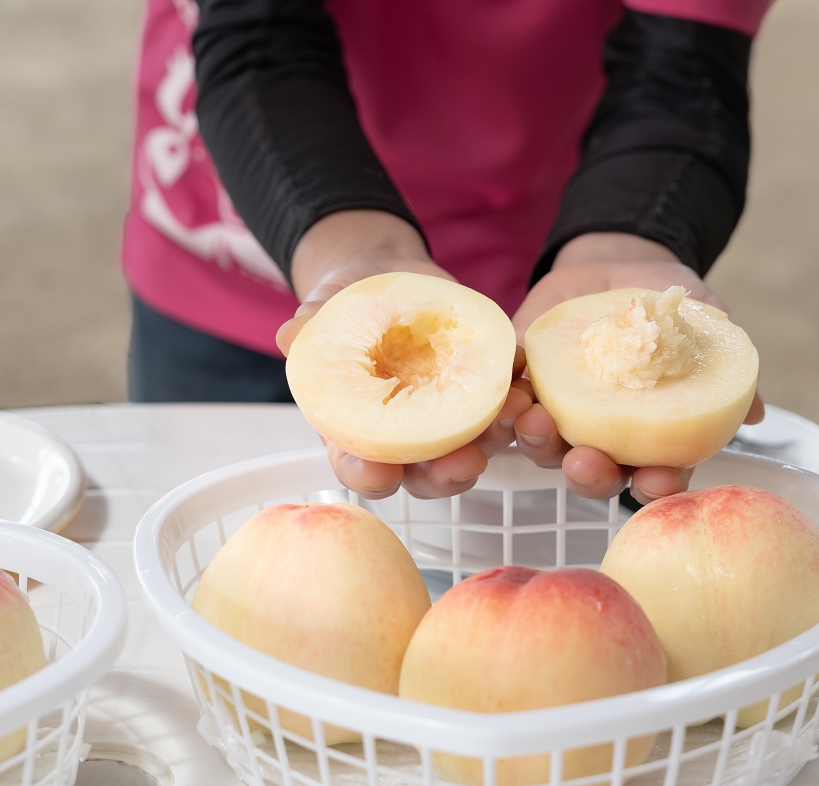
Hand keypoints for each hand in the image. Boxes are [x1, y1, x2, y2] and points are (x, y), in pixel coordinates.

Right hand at [277, 210, 532, 499]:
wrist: (385, 277)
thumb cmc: (345, 304)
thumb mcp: (326, 308)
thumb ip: (312, 327)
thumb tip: (290, 334)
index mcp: (357, 430)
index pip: (360, 467)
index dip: (369, 476)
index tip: (380, 474)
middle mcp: (406, 437)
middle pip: (427, 474)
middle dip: (447, 474)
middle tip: (464, 463)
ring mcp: (447, 419)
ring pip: (474, 446)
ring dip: (496, 439)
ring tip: (514, 418)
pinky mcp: (479, 392)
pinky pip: (504, 406)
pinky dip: (518, 401)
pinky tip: (528, 387)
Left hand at [510, 233, 763, 504]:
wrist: (619, 265)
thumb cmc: (670, 303)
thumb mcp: (706, 323)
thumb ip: (724, 365)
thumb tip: (759, 413)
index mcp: (650, 438)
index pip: (657, 476)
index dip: (657, 486)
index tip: (656, 479)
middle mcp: (603, 438)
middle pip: (595, 475)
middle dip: (589, 474)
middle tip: (583, 460)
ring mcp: (561, 416)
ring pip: (545, 448)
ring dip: (537, 442)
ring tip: (533, 420)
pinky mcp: (524, 387)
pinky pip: (509, 405)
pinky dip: (505, 404)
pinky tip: (507, 394)